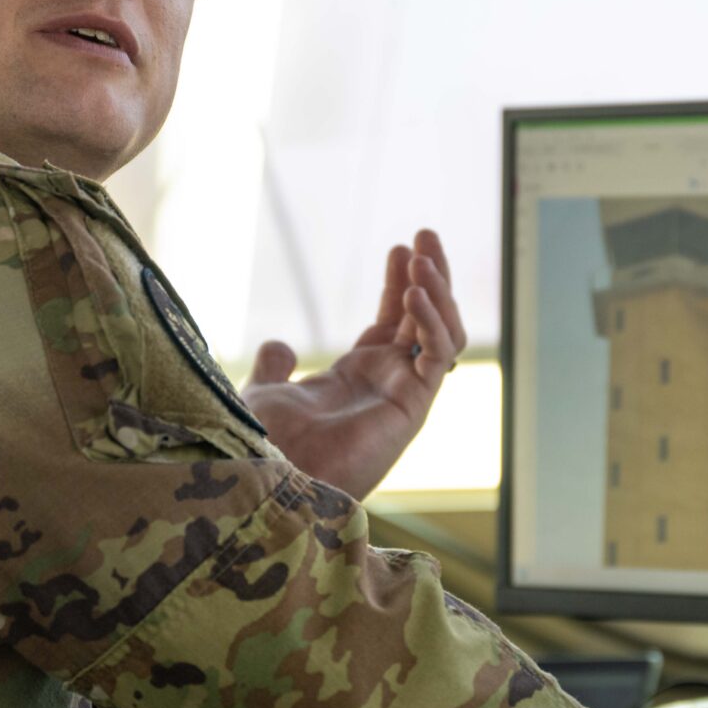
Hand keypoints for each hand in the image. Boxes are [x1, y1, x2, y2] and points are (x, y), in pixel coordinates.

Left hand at [239, 229, 464, 498]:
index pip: (393, 321)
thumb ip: (275, 368)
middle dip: (430, 275)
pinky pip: (439, 354)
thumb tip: (279, 344)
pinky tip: (414, 290)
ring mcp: (405, 395)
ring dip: (437, 291)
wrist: (268, 474)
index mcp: (359, 378)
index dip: (398, 283)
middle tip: (425, 233)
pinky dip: (433, 320)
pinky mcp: (414, 406)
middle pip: (425, 319)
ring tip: (422, 254)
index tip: (397, 246)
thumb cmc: (264, 444)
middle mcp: (389, 384)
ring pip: (442, 333)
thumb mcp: (265, 392)